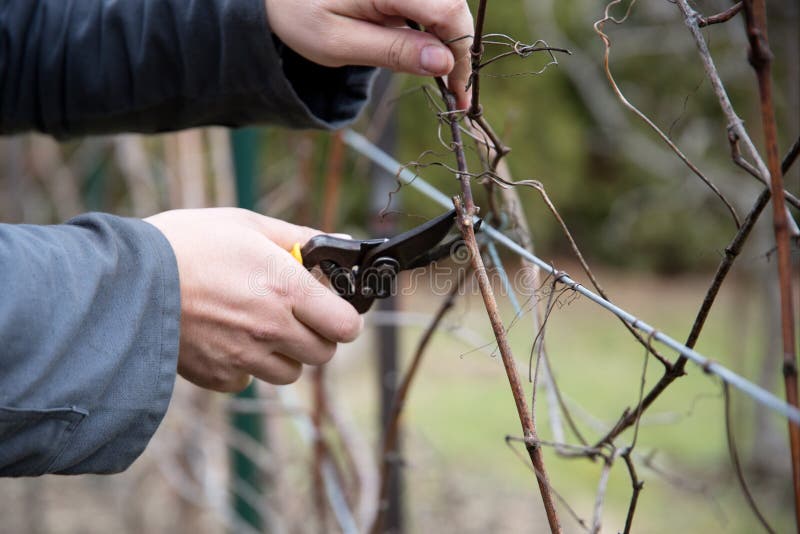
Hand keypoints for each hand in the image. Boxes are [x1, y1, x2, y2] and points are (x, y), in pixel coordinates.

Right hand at [145, 208, 362, 391]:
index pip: (346, 326)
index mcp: (286, 290)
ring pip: (289, 372)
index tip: (331, 307)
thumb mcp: (247, 224)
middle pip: (323, 354)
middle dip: (316, 335)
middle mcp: (271, 329)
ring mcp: (244, 357)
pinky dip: (245, 367)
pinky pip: (248, 381)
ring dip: (283, 353)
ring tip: (256, 325)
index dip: (344, 317)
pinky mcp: (217, 376)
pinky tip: (226, 339)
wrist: (125, 281)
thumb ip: (299, 238)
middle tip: (294, 313)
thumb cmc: (186, 243)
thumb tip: (341, 243)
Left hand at [264, 0, 473, 108]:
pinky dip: (435, 31)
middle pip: (452, 7)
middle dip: (459, 50)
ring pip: (446, 6)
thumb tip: (444, 63)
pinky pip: (431, 5)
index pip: (447, 12)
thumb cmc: (301, 16)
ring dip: (449, 42)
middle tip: (454, 93)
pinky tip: (429, 56)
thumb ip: (393, 52)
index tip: (458, 92)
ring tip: (445, 79)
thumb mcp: (339, 44)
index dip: (460, 53)